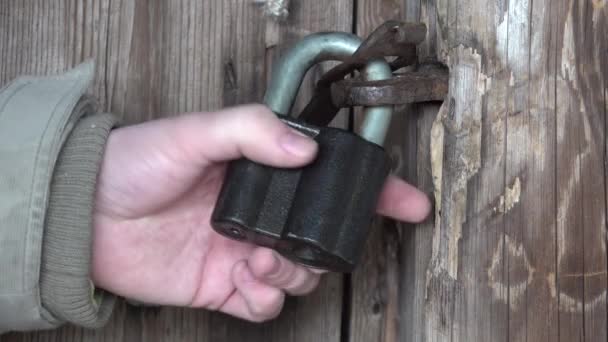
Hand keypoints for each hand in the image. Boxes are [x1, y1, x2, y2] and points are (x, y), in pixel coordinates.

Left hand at [91, 104, 430, 321]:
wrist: (86, 213)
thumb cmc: (136, 163)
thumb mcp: (195, 130)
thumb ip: (251, 131)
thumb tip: (304, 149)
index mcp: (262, 174)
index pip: (330, 183)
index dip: (374, 193)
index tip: (407, 202)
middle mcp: (261, 214)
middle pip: (323, 239)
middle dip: (327, 248)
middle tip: (301, 244)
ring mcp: (244, 251)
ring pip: (300, 275)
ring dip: (294, 274)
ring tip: (262, 260)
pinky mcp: (223, 284)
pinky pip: (265, 303)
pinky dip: (266, 300)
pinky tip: (248, 282)